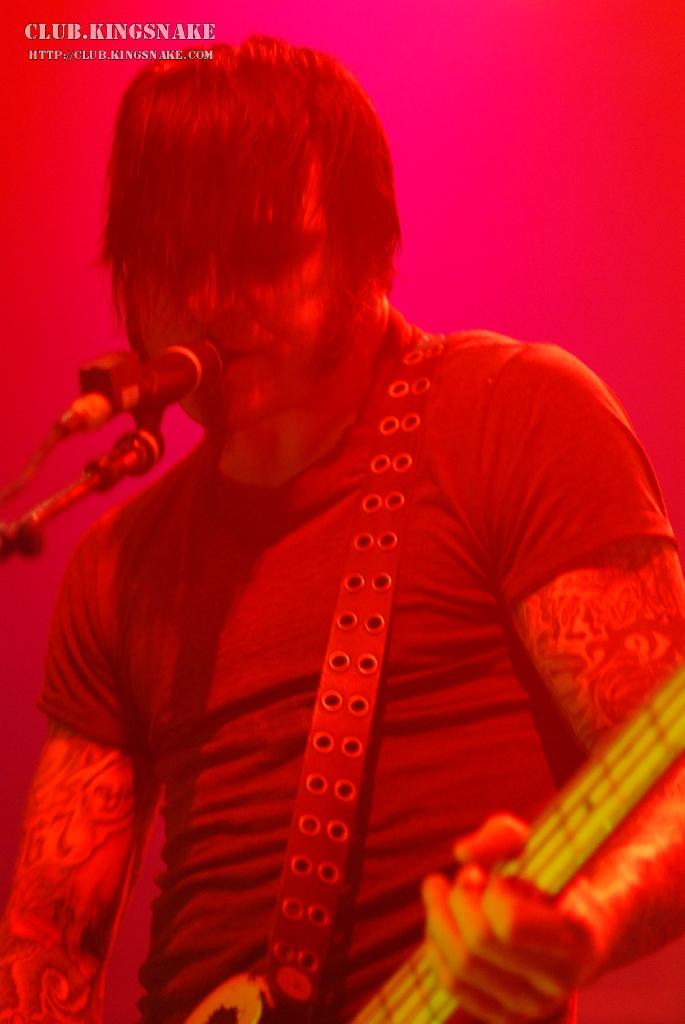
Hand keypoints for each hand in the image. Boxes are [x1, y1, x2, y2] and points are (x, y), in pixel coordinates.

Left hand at [422, 814, 610, 1022]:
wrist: (579, 927)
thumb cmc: (553, 876)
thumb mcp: (537, 843)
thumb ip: (502, 835)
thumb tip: (463, 853)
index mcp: (576, 935)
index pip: (509, 924)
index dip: (487, 891)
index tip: (487, 874)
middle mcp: (559, 981)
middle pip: (477, 942)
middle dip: (457, 899)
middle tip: (464, 877)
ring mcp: (532, 1005)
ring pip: (460, 967)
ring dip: (438, 918)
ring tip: (442, 890)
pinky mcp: (506, 1016)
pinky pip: (453, 986)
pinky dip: (436, 948)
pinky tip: (442, 920)